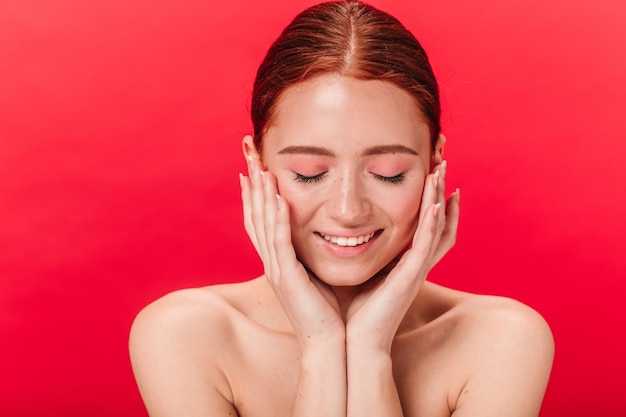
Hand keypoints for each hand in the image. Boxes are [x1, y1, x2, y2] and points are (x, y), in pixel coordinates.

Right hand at [240, 155, 344, 348]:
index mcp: (278, 261)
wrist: (330, 344)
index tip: (252, 168)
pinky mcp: (288, 279)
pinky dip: (278, 220)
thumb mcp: (316, 274)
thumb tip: (321, 234)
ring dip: (262, 195)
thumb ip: (312, 254)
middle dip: (253, 184)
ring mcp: (277, 270)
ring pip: (264, 225)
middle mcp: (272, 262)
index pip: (260, 220)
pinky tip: (279, 199)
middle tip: (248, 155)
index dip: (254, 194)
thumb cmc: (328, 311)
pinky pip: (281, 244)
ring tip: (260, 168)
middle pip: (255, 215)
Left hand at [345, 161, 460, 351]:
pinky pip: (426, 246)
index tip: (435, 179)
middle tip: (443, 164)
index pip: (428, 228)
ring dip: (439, 198)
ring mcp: (416, 270)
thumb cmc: (352, 310)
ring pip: (436, 228)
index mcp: (404, 263)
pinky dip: (432, 223)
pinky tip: (435, 203)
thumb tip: (342, 232)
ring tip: (441, 172)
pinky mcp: (411, 277)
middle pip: (439, 222)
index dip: (436, 204)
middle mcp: (415, 265)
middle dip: (441, 192)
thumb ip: (361, 253)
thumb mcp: (359, 272)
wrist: (352, 341)